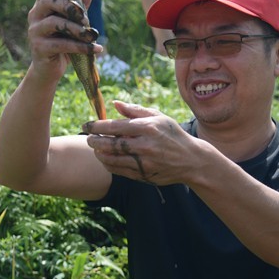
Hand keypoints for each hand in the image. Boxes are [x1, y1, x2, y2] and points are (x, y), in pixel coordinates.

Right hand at [27, 0, 102, 80]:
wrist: (50, 69)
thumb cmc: (63, 42)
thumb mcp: (73, 22)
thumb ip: (81, 4)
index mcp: (42, 5)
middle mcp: (35, 15)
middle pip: (48, 0)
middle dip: (70, 7)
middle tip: (86, 19)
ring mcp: (35, 31)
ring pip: (55, 23)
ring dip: (77, 29)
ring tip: (91, 36)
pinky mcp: (39, 48)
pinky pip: (61, 44)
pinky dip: (80, 46)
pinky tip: (95, 49)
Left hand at [83, 101, 201, 185]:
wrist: (191, 160)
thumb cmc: (172, 134)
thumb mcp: (158, 117)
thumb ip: (135, 110)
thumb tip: (115, 104)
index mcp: (147, 128)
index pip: (114, 126)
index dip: (96, 126)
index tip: (86, 125)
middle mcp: (145, 145)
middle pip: (110, 144)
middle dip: (94, 141)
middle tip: (88, 138)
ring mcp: (144, 162)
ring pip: (112, 159)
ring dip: (99, 153)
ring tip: (95, 148)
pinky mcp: (143, 175)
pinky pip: (119, 171)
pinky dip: (108, 164)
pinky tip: (105, 159)